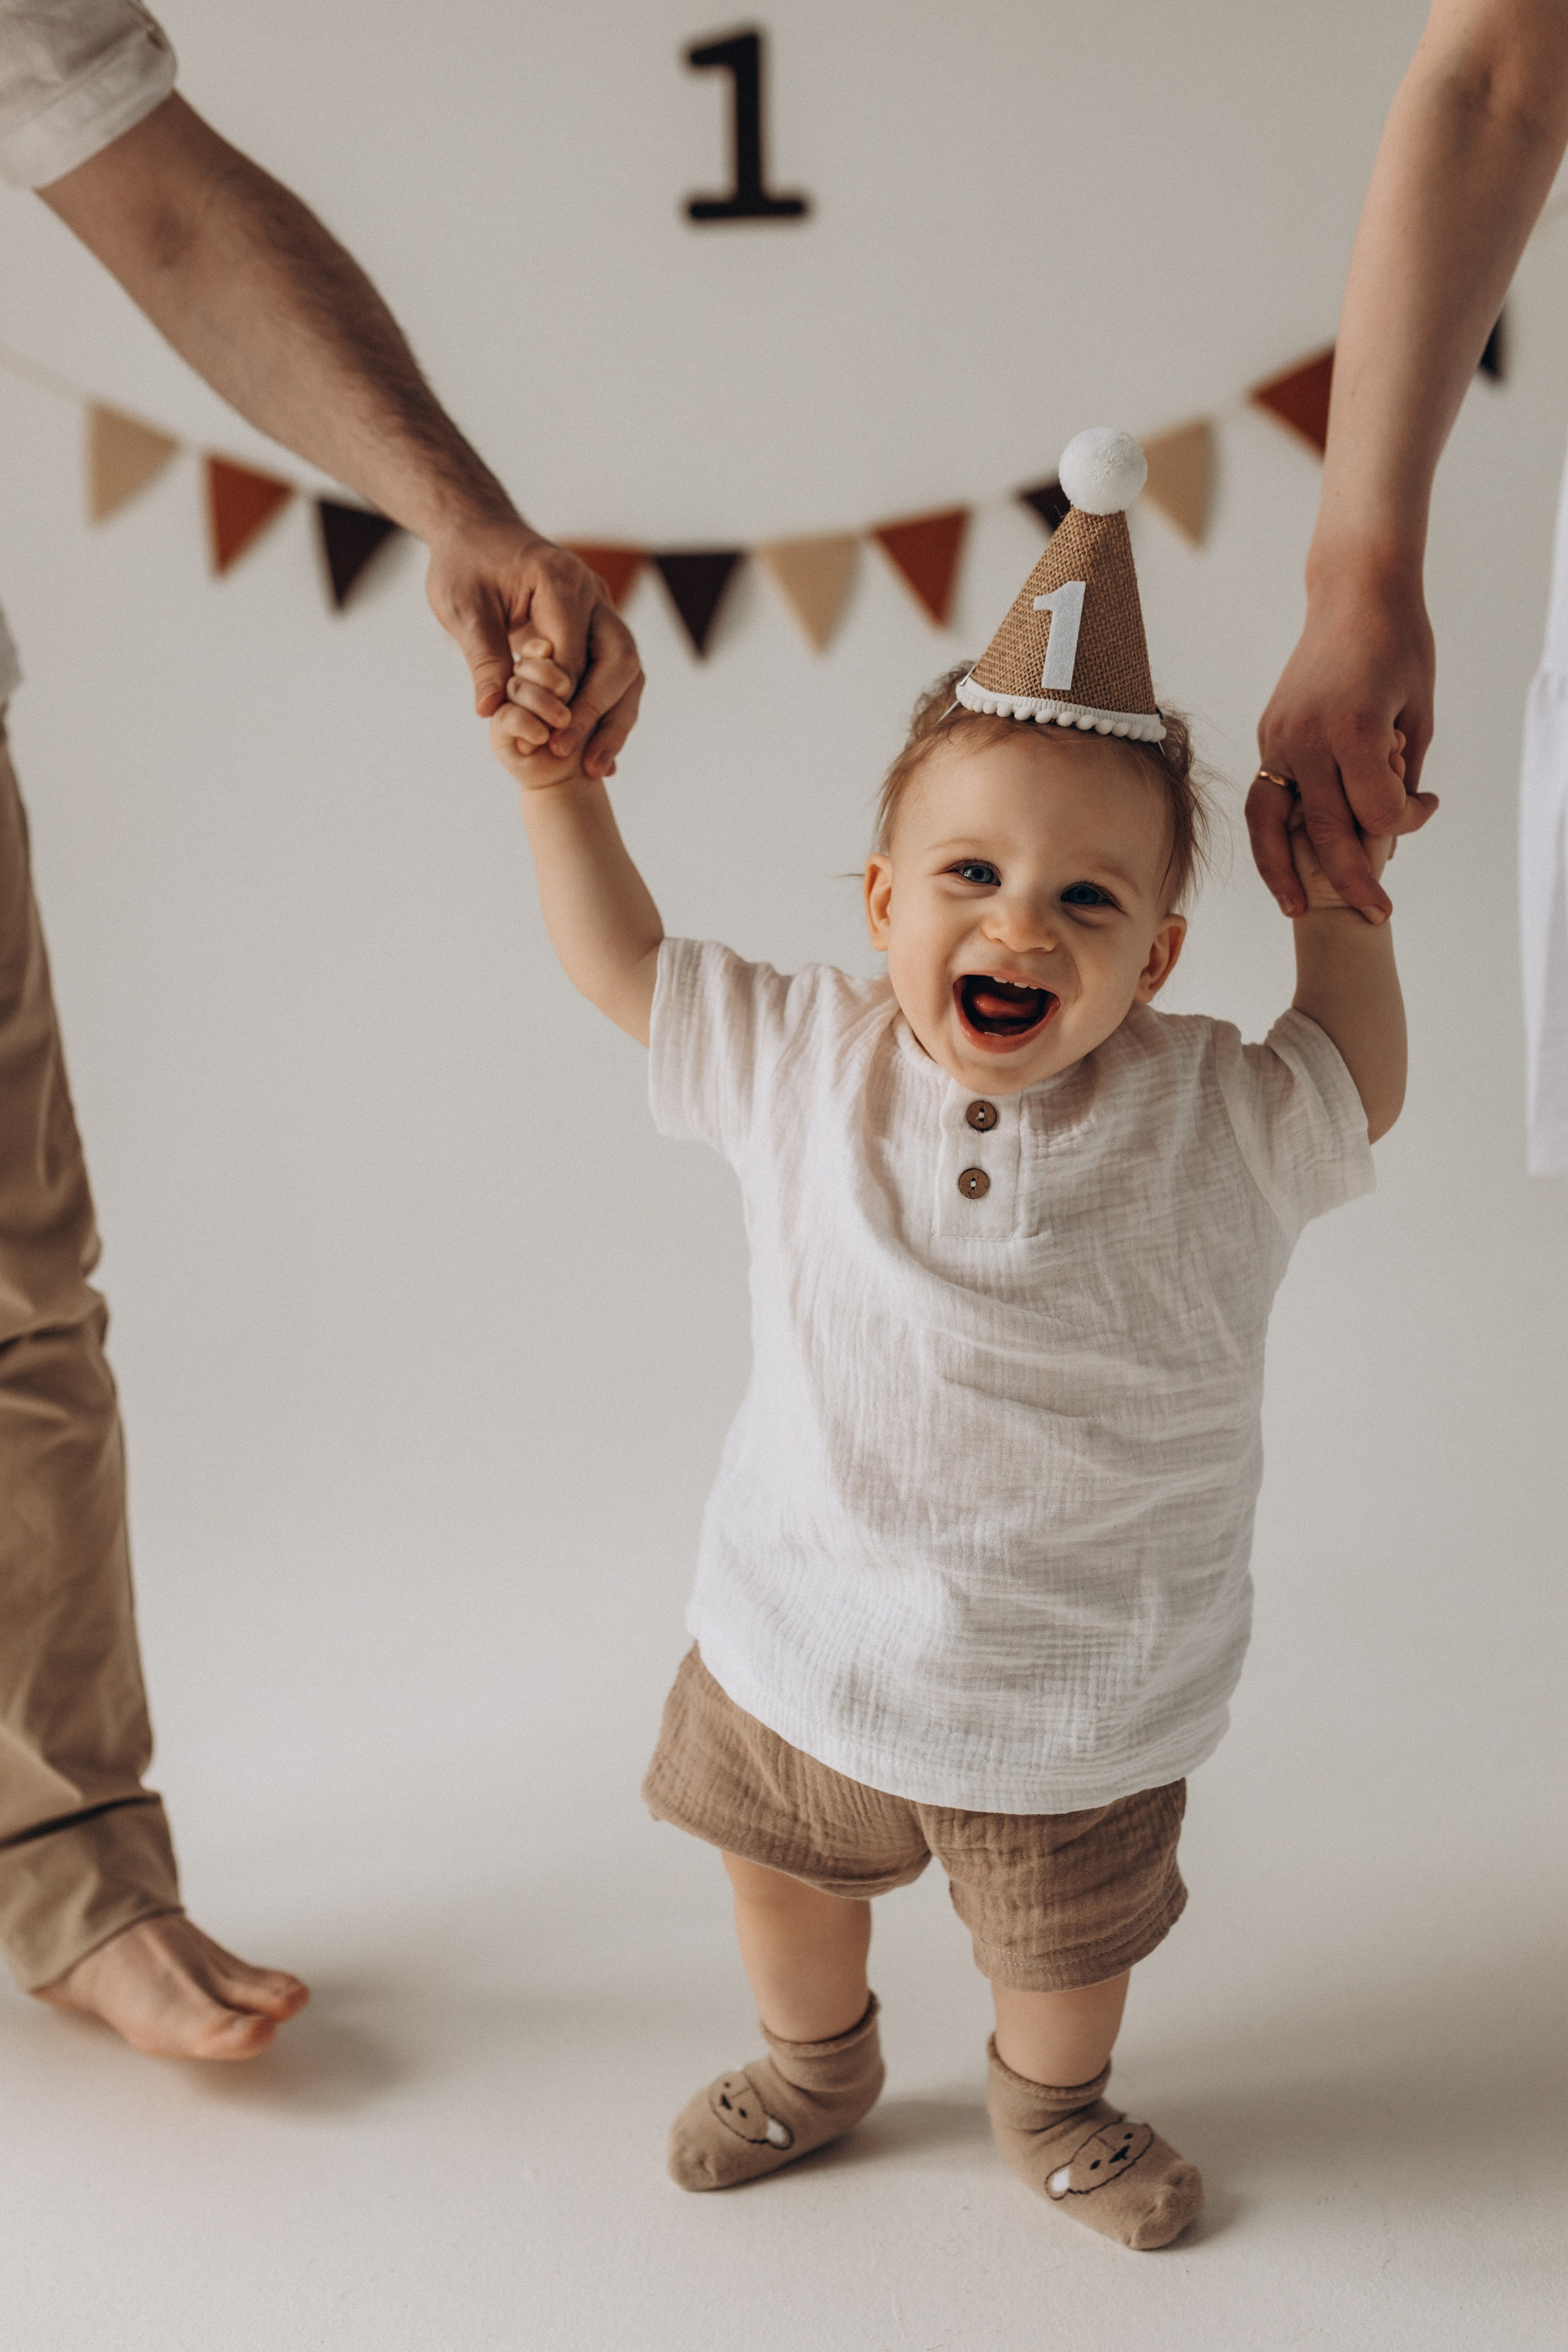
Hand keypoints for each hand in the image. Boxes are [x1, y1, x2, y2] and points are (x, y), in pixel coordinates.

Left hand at [426, 521, 643, 776]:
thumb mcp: (462, 608)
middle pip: (620, 660)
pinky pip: (617, 674)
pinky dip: (610, 713)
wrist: (477, 531)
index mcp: (559, 580)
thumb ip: (482, 658)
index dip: (565, 700)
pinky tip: (600, 756)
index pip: (576, 651)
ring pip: (629, 671)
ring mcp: (602, 610)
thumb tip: (490, 711)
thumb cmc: (465, 564)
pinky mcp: (599, 627)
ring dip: (615, 721)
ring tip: (597, 770)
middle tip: (576, 759)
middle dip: (600, 714)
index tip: (549, 741)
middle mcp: (592, 593)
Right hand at [1252, 558, 1438, 921]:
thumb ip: (1399, 772)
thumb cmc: (1399, 645)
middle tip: (1375, 913)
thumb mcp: (1418, 711)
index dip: (1409, 822)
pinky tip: (1286, 858)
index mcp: (1354, 731)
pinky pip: (1265, 795)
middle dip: (1352, 880)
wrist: (1355, 593)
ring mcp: (1280, 738)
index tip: (1428, 806)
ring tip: (1296, 908)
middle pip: (1326, 833)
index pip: (1378, 811)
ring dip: (1283, 872)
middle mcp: (1308, 739)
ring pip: (1272, 823)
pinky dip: (1274, 833)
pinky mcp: (1268, 734)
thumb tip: (1388, 824)